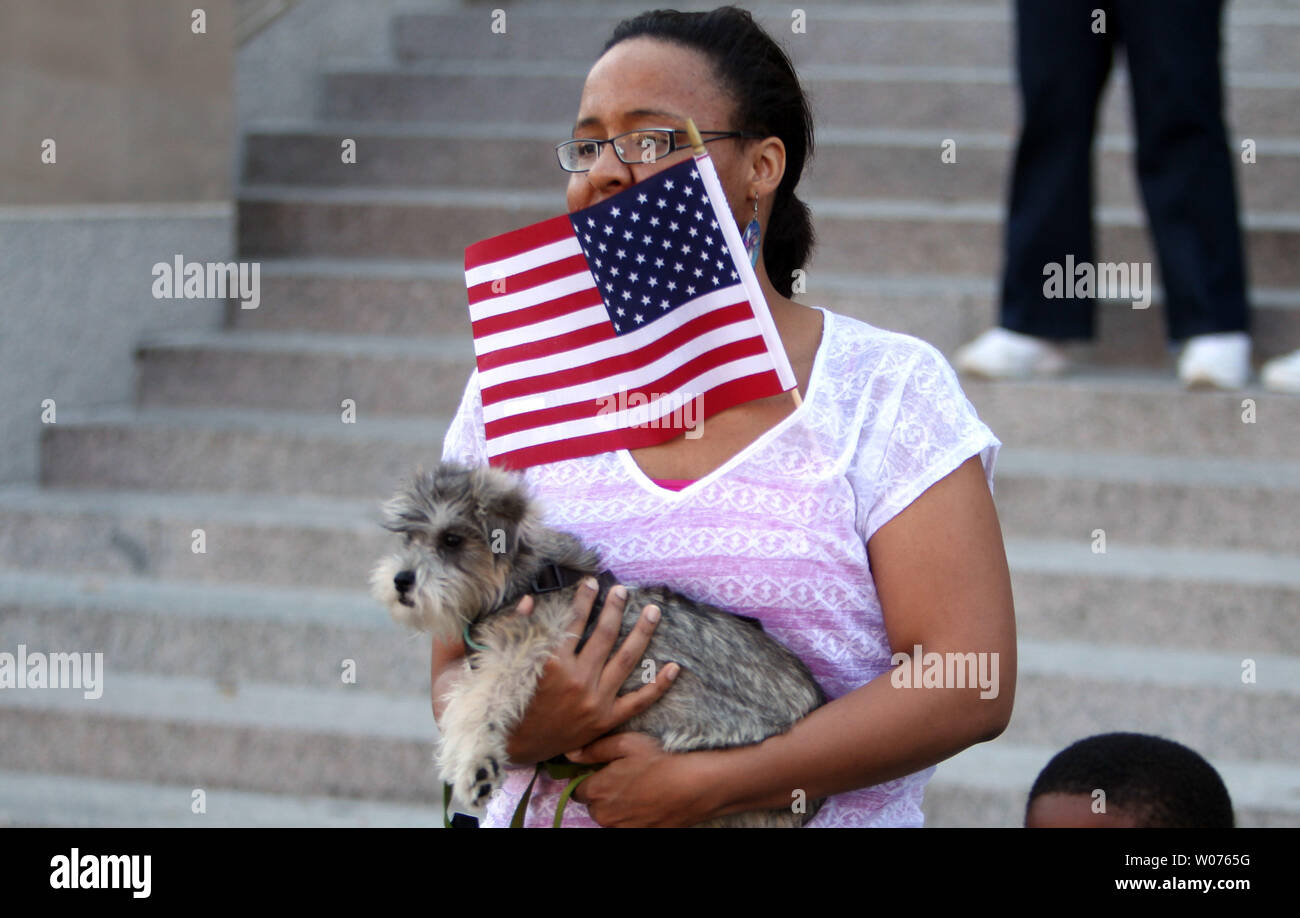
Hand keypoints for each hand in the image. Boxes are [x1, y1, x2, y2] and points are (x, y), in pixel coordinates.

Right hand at [503, 579, 680, 765]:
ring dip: (643, 633)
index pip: (574, 621)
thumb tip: (528, 600)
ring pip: (627, 660)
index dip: (585, 599)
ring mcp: (595, 701)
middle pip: (605, 635)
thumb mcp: (503, 664)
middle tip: (624, 591)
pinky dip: (658, 684)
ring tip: (654, 612)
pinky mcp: (606, 720)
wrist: (514, 746)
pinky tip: (673, 666)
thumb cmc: (508, 701)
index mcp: (552, 663)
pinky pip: (639, 701)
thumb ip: (516, 629)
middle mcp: (578, 680)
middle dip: (616, 608)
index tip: (592, 583)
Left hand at [568, 733, 717, 826]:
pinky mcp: (640, 834)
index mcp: (596, 792)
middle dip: (602, 792)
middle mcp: (604, 816)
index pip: (577, 790)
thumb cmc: (659, 760)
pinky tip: (648, 800)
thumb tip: (570, 754)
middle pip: (593, 805)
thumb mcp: (625, 744)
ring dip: (617, 805)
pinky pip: (627, 825)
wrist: (693, 786)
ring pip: (610, 817)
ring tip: (639, 788)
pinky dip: (632, 815)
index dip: (588, 778)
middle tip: (622, 776)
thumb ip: (593, 750)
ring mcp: (622, 829)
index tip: (602, 769)